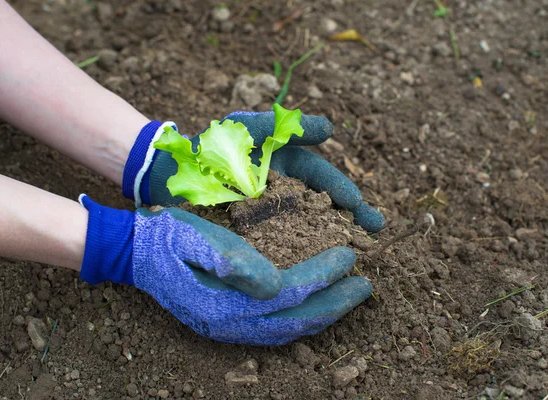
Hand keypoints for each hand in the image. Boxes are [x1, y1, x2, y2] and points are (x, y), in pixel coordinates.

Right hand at [79, 195, 371, 344]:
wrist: (133, 252)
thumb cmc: (165, 236)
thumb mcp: (192, 237)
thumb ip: (230, 260)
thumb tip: (273, 283)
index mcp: (223, 302)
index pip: (289, 292)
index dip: (323, 276)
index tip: (350, 256)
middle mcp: (229, 325)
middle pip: (296, 320)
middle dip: (335, 303)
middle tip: (366, 285)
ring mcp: (227, 329)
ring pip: (289, 331)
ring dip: (323, 315)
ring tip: (351, 298)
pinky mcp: (227, 324)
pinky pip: (275, 331)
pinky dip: (302, 321)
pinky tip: (316, 309)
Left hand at [122, 112, 385, 232]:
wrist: (173, 174)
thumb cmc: (213, 145)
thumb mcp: (250, 129)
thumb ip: (287, 127)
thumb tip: (331, 128)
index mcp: (288, 165)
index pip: (324, 178)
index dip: (343, 191)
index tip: (359, 205)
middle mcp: (286, 192)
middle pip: (325, 206)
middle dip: (352, 217)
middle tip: (375, 230)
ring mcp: (272, 216)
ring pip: (309, 229)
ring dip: (335, 239)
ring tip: (359, 253)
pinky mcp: (256, 236)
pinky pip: (284, 247)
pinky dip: (303, 255)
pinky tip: (318, 269)